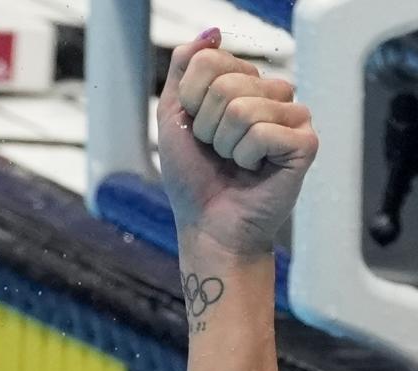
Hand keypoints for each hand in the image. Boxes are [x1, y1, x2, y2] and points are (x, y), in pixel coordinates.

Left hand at [157, 31, 318, 256]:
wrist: (210, 228)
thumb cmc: (195, 180)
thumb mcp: (174, 118)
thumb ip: (184, 69)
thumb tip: (212, 33)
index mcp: (246, 84)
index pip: (210, 61)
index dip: (191, 102)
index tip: (198, 132)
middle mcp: (274, 95)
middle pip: (226, 85)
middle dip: (207, 127)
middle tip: (218, 153)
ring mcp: (294, 117)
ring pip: (243, 109)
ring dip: (226, 146)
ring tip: (236, 164)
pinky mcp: (305, 143)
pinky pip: (263, 132)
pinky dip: (247, 158)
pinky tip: (255, 171)